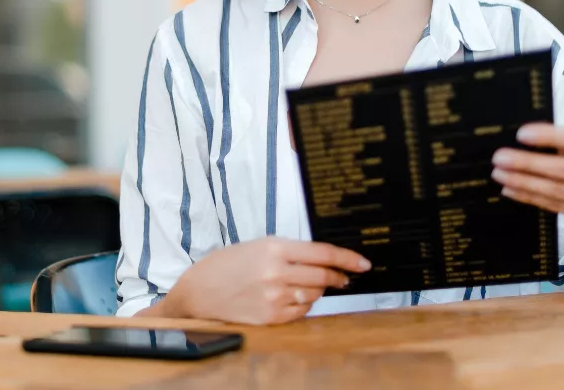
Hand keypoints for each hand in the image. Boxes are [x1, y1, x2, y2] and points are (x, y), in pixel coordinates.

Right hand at [164, 237, 370, 324]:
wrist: (200, 290)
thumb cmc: (227, 265)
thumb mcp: (259, 246)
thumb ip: (290, 252)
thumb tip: (323, 260)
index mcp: (274, 248)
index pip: (322, 253)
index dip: (347, 259)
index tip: (362, 263)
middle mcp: (276, 272)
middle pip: (323, 276)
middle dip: (339, 277)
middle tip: (346, 278)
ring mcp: (274, 297)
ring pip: (314, 294)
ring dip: (318, 290)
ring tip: (304, 284)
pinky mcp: (271, 317)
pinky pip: (301, 310)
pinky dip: (303, 304)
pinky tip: (290, 297)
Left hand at [491, 123, 563, 239]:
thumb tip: (530, 137)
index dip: (550, 137)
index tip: (521, 134)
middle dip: (528, 164)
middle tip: (500, 158)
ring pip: (557, 192)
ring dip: (523, 182)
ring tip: (500, 173)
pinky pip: (556, 206)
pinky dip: (531, 197)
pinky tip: (512, 188)